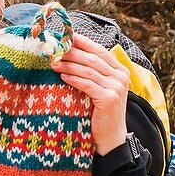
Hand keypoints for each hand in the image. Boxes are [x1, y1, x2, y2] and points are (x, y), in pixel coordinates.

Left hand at [50, 33, 130, 155]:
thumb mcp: (98, 89)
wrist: (111, 139)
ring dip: (69, 64)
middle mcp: (121, 76)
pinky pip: (87, 84)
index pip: (100, 50)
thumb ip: (91, 73)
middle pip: (93, 58)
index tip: (66, 36)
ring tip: (53, 62)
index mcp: (120, 70)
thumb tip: (69, 55)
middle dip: (72, 52)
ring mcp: (116, 87)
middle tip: (55, 48)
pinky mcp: (109, 99)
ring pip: (89, 70)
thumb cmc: (100, 113)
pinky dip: (73, 78)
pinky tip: (62, 75)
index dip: (83, 42)